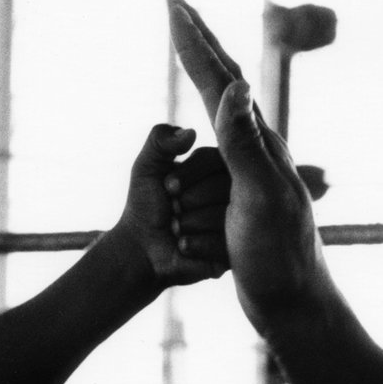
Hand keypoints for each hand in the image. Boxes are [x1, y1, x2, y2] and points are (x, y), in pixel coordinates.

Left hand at [114, 123, 231, 286]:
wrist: (142, 248)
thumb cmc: (147, 204)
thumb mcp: (147, 166)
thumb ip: (160, 140)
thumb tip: (191, 133)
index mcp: (220, 167)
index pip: (218, 158)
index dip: (189, 173)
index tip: (167, 187)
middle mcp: (237, 192)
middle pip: (224, 187)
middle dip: (187, 201)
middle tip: (173, 210)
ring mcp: (240, 222)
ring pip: (225, 216)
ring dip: (188, 223)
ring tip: (177, 228)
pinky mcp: (236, 250)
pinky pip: (223, 244)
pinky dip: (195, 245)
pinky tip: (183, 246)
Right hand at [168, 0, 328, 326]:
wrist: (296, 305)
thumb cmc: (277, 259)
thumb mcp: (257, 199)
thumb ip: (244, 143)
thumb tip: (235, 85)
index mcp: (258, 142)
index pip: (218, 78)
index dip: (192, 39)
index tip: (172, 2)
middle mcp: (258, 145)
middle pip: (222, 79)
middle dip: (196, 39)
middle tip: (175, 3)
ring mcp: (253, 166)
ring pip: (221, 103)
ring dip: (201, 65)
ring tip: (187, 38)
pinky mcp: (245, 188)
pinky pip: (220, 135)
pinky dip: (207, 109)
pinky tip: (210, 111)